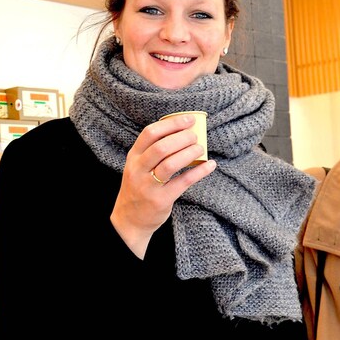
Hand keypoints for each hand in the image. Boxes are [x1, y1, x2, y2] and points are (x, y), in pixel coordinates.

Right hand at [110, 113, 215, 257]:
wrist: (129, 220)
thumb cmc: (139, 188)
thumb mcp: (138, 167)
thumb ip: (154, 151)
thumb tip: (183, 133)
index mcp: (133, 157)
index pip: (150, 133)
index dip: (172, 124)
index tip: (189, 120)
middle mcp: (138, 169)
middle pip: (161, 147)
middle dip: (182, 138)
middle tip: (196, 136)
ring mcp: (148, 185)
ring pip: (171, 164)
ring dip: (189, 153)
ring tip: (201, 148)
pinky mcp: (161, 199)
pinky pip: (183, 182)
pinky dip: (199, 172)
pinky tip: (210, 165)